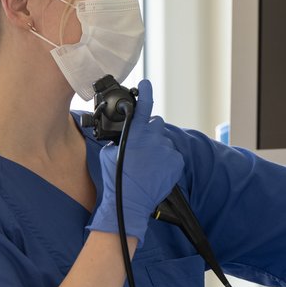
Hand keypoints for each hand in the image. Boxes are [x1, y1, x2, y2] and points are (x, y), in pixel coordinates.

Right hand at [89, 80, 184, 246]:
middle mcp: (154, 138)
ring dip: (158, 147)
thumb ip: (119, 139)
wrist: (130, 202)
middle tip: (142, 147)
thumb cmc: (116, 179)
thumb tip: (124, 135)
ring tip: (148, 164)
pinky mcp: (177, 162)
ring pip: (165, 141)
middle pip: (156, 124)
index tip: (146, 84)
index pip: (144, 106)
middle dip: (150, 131)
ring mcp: (167, 150)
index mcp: (135, 133)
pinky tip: (156, 170)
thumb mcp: (108, 153)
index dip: (146, 92)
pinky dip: (167, 160)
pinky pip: (173, 155)